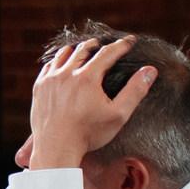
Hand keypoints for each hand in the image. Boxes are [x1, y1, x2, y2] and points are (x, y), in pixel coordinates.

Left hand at [21, 37, 155, 170]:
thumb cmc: (89, 134)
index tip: (130, 41)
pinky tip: (61, 64)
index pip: (108, 53)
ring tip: (83, 50)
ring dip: (76, 50)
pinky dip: (58, 61)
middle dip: (96, 45)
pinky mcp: (39, 88)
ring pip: (63, 55)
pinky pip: (48, 67)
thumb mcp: (118, 115)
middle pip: (84, 50)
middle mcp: (66, 73)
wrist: (56, 148)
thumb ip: (135, 91)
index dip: (121, 45)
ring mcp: (50, 80)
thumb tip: (150, 71)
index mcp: (87, 78)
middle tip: (104, 44)